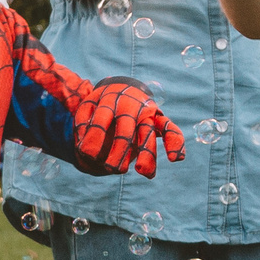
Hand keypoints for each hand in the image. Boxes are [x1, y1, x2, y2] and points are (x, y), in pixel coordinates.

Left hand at [71, 81, 186, 176]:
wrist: (121, 88)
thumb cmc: (101, 105)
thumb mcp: (88, 108)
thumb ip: (83, 124)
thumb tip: (83, 148)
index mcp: (109, 101)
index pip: (102, 120)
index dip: (94, 137)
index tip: (87, 155)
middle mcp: (130, 107)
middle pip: (125, 130)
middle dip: (119, 150)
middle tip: (111, 168)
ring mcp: (146, 113)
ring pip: (148, 133)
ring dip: (147, 153)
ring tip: (142, 172)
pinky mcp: (158, 119)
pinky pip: (170, 128)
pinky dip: (175, 141)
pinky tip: (176, 158)